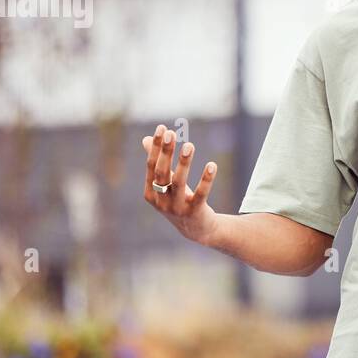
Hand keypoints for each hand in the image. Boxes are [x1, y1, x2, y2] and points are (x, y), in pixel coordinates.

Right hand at [142, 123, 219, 245]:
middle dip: (165, 152)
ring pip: (179, 183)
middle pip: (162, 173)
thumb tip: (145, 139)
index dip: (155, 147)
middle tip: (171, 133)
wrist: (196, 229)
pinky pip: (201, 194)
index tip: (162, 128)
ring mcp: (176, 208)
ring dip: (184, 163)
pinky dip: (206, 179)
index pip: (151, 166)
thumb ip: (157, 163)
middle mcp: (161, 201)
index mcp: (150, 192)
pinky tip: (212, 165)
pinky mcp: (195, 212)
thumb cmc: (178, 200)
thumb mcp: (166, 183)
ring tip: (189, 145)